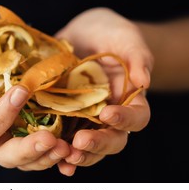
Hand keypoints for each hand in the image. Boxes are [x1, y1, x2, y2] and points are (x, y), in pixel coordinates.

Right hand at [0, 13, 73, 175]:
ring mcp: (17, 128)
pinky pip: (47, 141)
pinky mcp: (37, 121)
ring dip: (48, 155)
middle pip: (6, 154)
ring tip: (66, 147)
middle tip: (50, 140)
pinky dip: (61, 145)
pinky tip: (75, 141)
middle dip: (27, 150)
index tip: (20, 91)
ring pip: (29, 156)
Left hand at [55, 7, 152, 168]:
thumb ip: (137, 56)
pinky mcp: (65, 114)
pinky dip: (56, 148)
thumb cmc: (112, 34)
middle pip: (112, 140)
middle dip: (97, 144)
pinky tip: (45, 153)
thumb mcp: (126, 38)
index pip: (137, 118)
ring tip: (63, 156)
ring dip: (76, 154)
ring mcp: (87, 117)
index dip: (125, 120)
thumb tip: (144, 81)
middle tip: (80, 142)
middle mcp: (110, 114)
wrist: (87, 33)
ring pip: (87, 145)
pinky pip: (63, 135)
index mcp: (131, 99)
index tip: (107, 113)